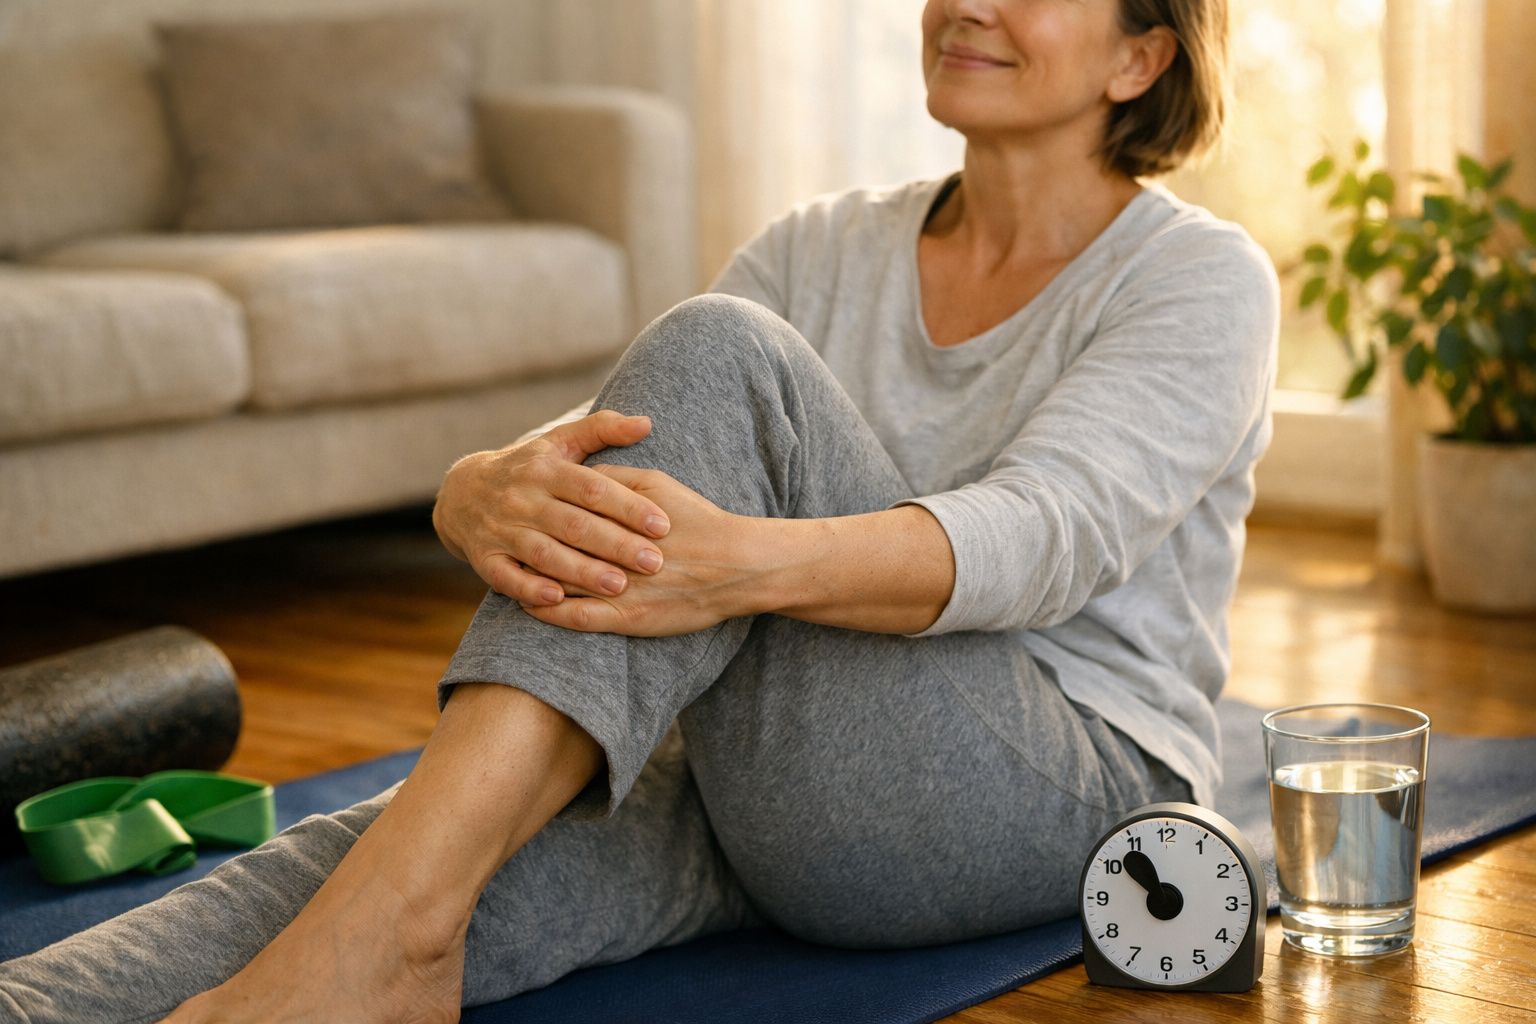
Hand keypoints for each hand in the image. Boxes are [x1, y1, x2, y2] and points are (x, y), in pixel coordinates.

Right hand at [433, 410, 672, 604]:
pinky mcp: (484, 557)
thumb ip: (603, 429)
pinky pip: (506, 576)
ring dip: (582, 572)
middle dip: (616, 545)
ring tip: (619, 586)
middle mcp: (522, 498)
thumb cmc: (529, 467)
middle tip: (654, 562)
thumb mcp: (560, 441)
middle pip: (574, 524)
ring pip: (544, 554)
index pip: (592, 488)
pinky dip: (530, 588)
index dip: (628, 507)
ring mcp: (501, 529)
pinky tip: (558, 598)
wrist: (462, 493)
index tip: (663, 525)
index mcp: (546, 470)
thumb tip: (647, 423)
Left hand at [518, 465, 765, 636]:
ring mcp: (618, 589)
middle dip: (526, 541)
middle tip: (501, 535)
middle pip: (555, 545)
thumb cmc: (699, 521)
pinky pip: (575, 618)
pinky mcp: (626, 620)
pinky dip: (548, 612)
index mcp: (617, 514)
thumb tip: (581, 473)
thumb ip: (615, 476)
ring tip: (512, 569)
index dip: (538, 507)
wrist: (736, 566)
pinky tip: (532, 606)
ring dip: (531, 577)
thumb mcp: (657, 484)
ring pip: (559, 583)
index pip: (564, 510)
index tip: (518, 503)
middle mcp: (612, 552)